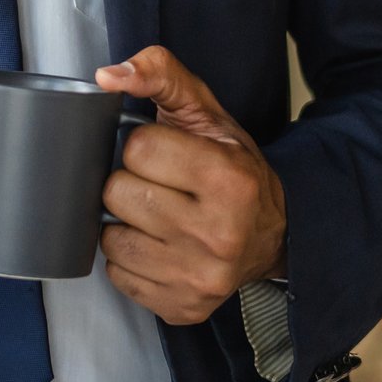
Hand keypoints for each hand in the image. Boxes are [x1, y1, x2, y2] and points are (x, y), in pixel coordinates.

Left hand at [95, 46, 286, 324]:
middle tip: (160, 185)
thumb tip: (107, 75)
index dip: (144, 145)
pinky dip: (129, 258)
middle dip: (130, 182)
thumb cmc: (232, 168)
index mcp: (228, 180)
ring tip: (157, 215)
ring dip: (125, 222)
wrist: (274, 234)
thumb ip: (159, 74)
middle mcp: (218, 234)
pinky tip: (157, 246)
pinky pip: (118, 274)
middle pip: (118, 194)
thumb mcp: (205, 112)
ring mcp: (200, 278)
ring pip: (111, 238)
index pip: (137, 149)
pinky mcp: (183, 307)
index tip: (166, 153)